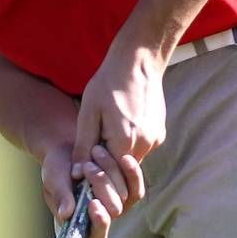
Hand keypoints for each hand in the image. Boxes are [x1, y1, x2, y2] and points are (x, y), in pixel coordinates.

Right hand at [39, 136, 140, 237]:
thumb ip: (60, 196)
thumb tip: (65, 214)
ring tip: (96, 152)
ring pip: (126, 197)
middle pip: (113, 212)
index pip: (96, 237)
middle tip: (86, 166)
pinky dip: (131, 173)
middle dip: (101, 186)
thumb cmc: (57, 167)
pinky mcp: (128, 190)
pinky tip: (125, 158)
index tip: (93, 203)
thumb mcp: (54, 180)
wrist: (70, 147)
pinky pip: (135, 187)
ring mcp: (117, 204)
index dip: (99, 224)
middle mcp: (102, 218)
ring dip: (112, 174)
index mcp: (80, 224)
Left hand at [72, 45, 166, 195]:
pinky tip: (121, 125)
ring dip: (118, 155)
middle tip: (94, 147)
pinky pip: (142, 149)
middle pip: (122, 171)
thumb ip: (83, 146)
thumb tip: (77, 175)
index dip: (96, 173)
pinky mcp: (160, 134)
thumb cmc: (108, 84)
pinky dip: (129, 145)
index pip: (109, 175)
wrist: (137, 62)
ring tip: (107, 131)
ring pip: (132, 161)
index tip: (85, 164)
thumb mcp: (88, 113)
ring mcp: (155, 139)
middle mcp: (145, 144)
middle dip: (107, 167)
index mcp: (125, 141)